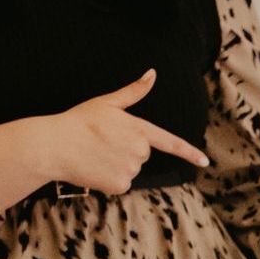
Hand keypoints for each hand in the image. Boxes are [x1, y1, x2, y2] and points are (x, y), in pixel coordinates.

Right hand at [39, 70, 209, 192]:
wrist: (54, 146)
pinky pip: (121, 183)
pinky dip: (110, 179)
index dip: (189, 152)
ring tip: (96, 154)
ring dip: (118, 164)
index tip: (205, 161)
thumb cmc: (79, 121)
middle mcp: (139, 150)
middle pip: (143, 154)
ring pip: (131, 169)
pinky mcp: (119, 185)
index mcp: (139, 129)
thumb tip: (152, 73)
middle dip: (128, 149)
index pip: (170, 142)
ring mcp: (130, 169)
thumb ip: (133, 92)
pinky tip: (94, 168)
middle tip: (103, 142)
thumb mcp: (107, 103)